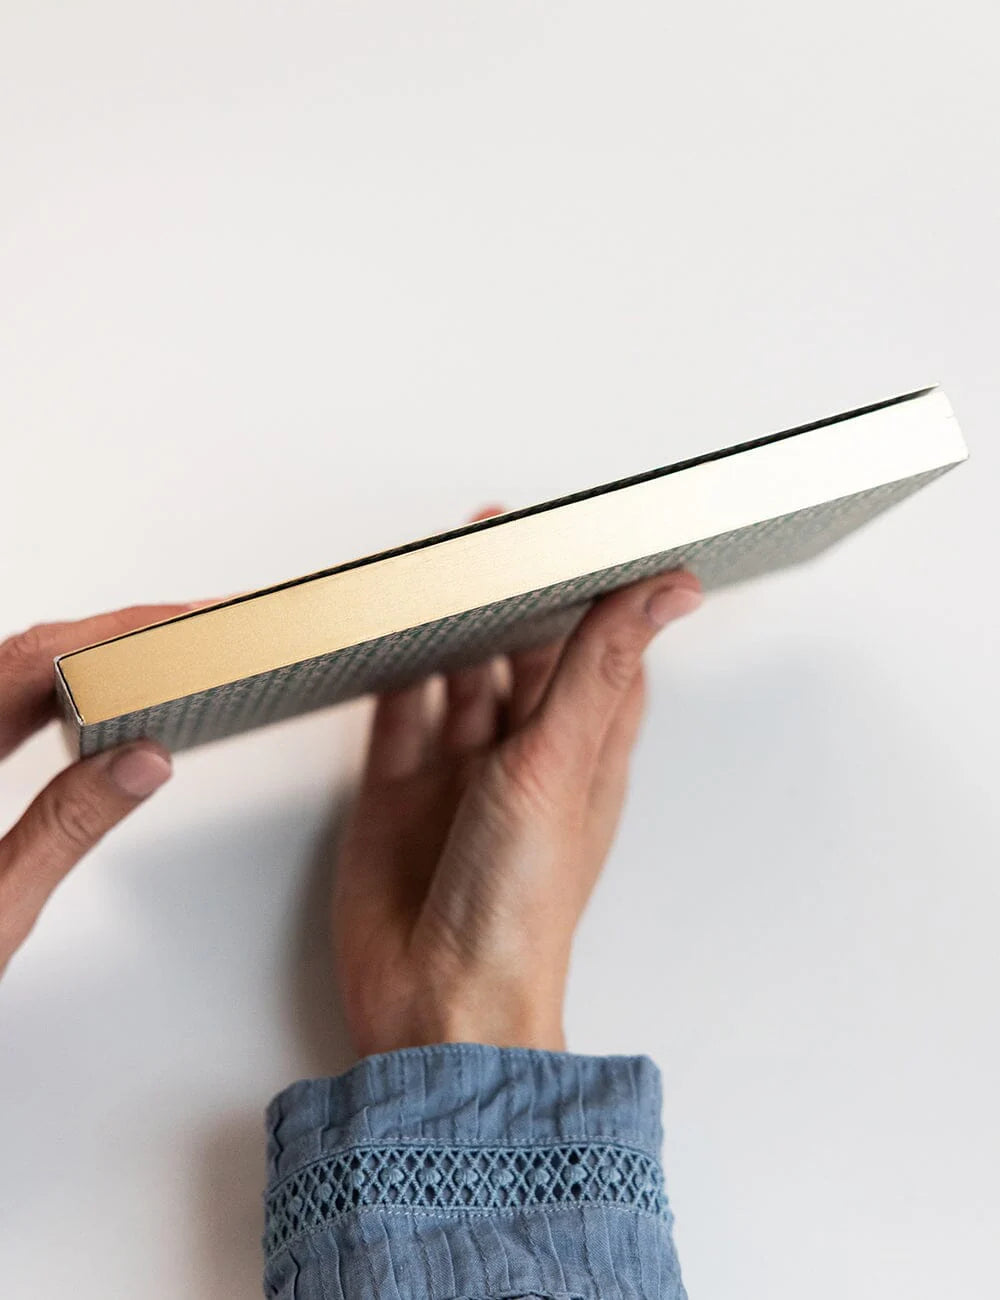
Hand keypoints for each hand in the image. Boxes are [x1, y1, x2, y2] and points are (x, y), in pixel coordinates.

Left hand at [0, 598, 217, 978]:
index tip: (189, 622)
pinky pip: (0, 713)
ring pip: (11, 677)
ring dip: (91, 657)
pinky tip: (100, 701)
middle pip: (26, 655)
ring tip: (169, 655)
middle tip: (200, 628)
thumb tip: (139, 762)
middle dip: (120, 633)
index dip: (123, 629)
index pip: (36, 659)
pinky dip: (57, 694)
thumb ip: (67, 827)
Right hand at [332, 507, 703, 1056]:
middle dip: (511, 598)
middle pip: (523, 657)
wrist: (438, 1004)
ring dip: (451, 626)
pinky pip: (396, 712)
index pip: (604, 657)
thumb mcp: (560, 764)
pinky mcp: (394, 792)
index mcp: (583, 757)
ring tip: (444, 566)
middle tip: (495, 535)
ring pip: (457, 676)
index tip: (594, 537)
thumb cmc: (519, 908)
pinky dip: (394, 669)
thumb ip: (598, 668)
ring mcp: (454, 776)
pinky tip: (393, 629)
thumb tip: (667, 590)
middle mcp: (522, 762)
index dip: (601, 598)